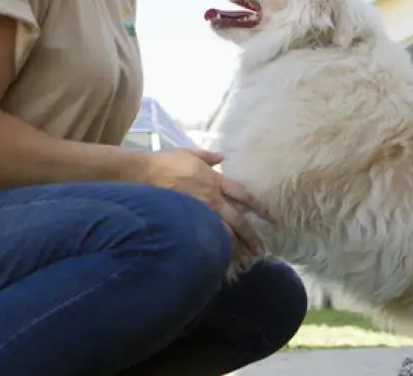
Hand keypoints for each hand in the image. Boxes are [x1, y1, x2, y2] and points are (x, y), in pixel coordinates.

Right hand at [142, 148, 265, 256]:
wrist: (144, 173)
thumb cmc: (166, 162)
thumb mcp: (189, 153)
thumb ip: (207, 156)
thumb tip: (221, 156)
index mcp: (215, 181)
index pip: (242, 195)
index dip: (256, 206)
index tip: (268, 216)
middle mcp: (212, 199)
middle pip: (237, 220)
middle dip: (250, 236)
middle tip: (260, 249)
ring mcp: (199, 213)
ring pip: (223, 234)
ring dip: (235, 247)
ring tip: (244, 258)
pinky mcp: (186, 223)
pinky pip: (204, 238)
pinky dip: (213, 249)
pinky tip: (218, 258)